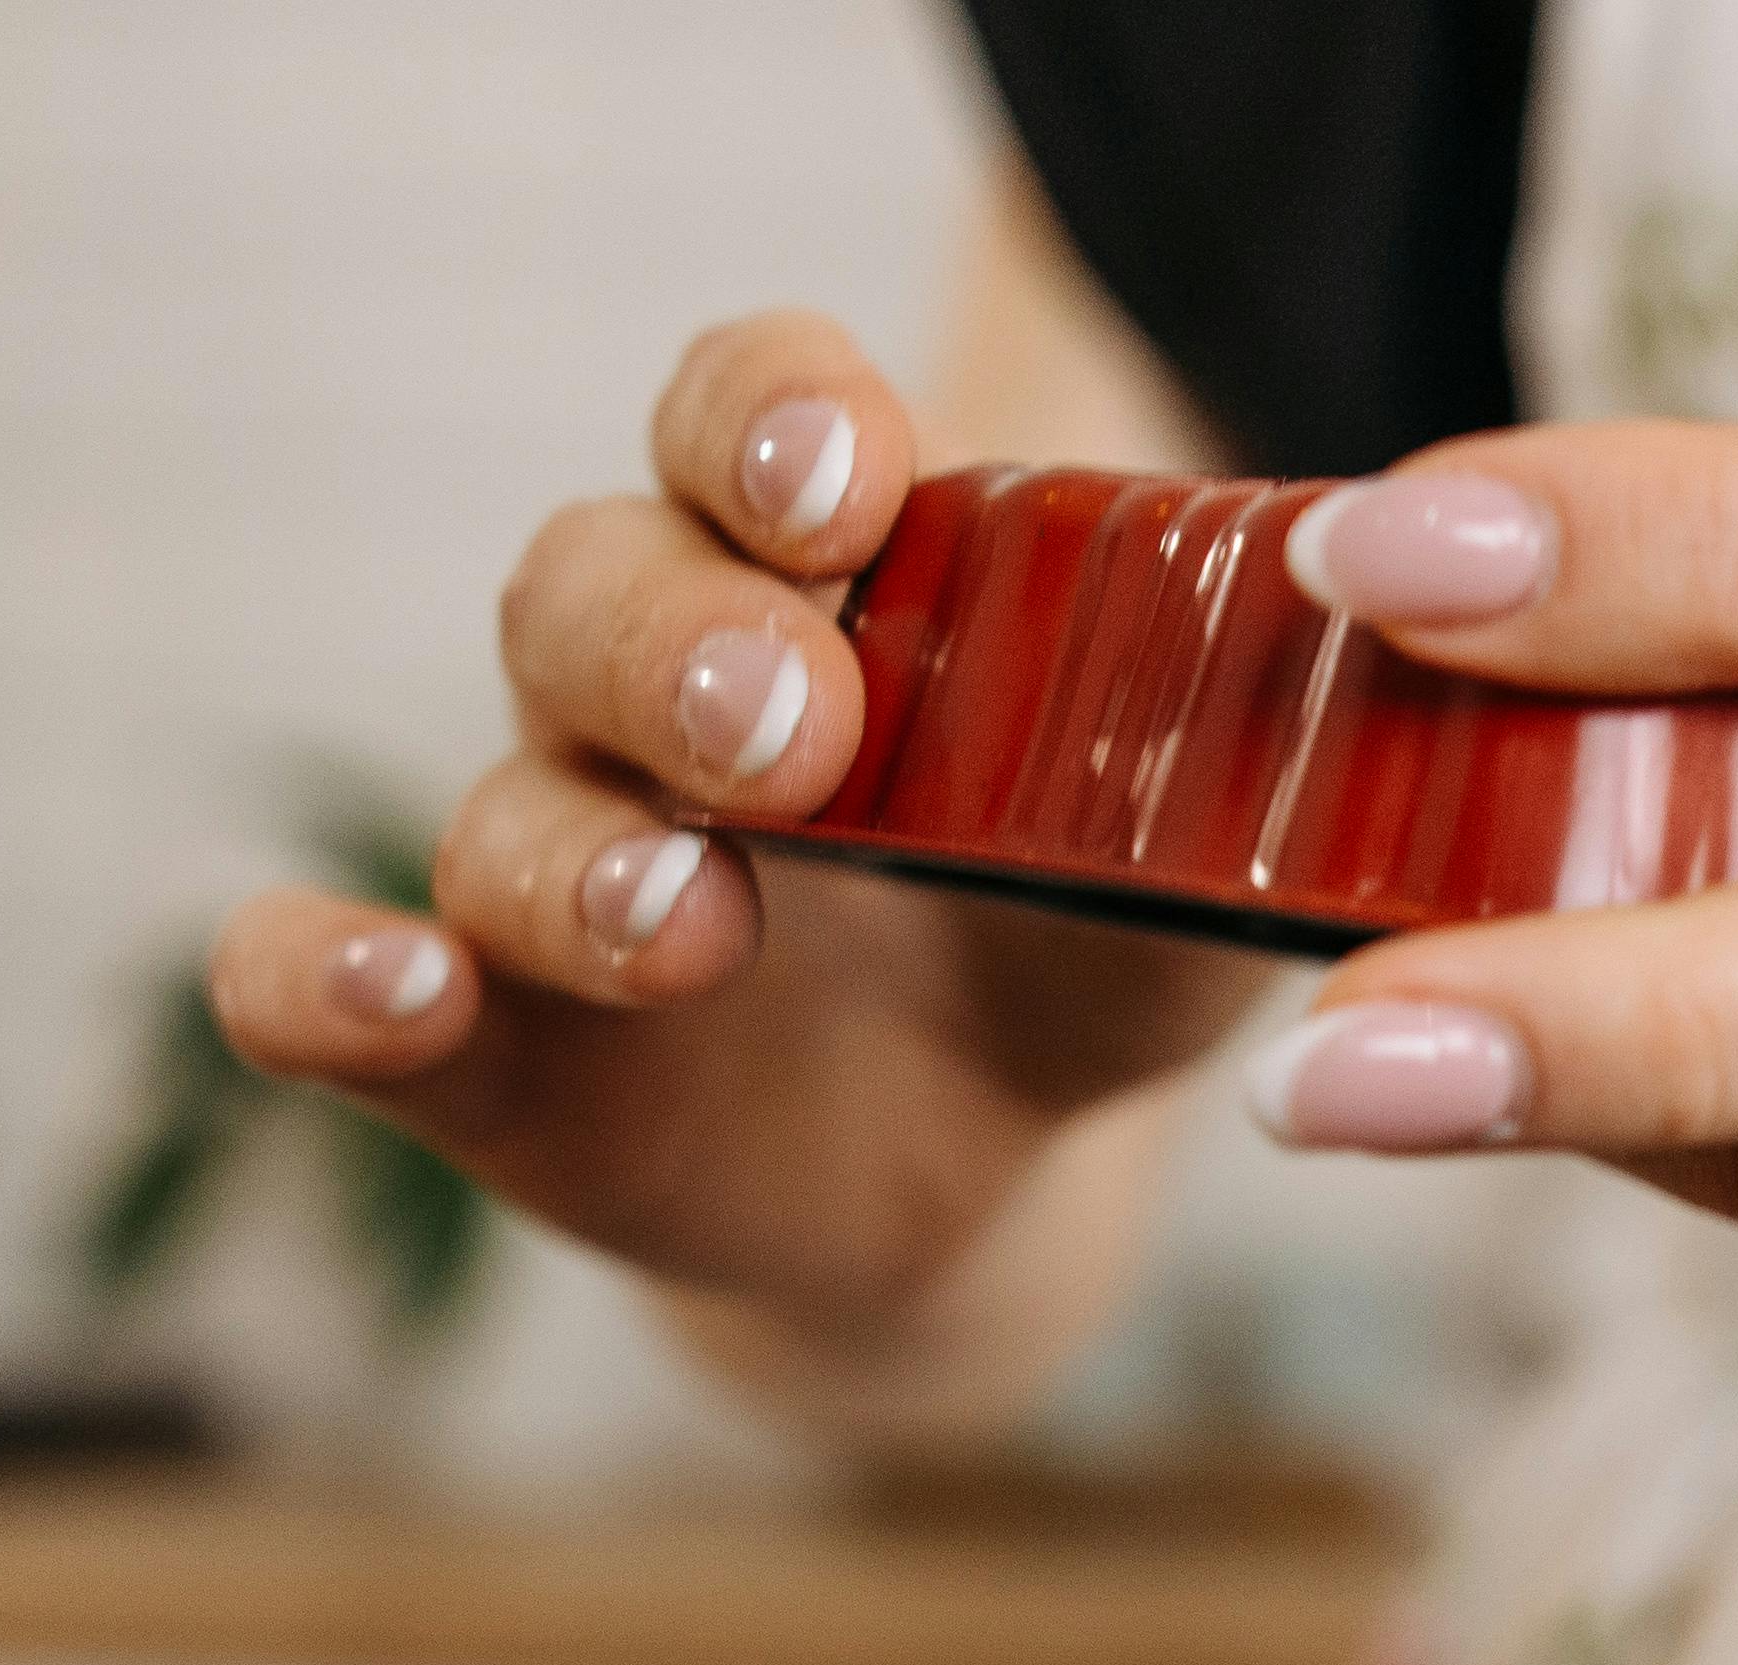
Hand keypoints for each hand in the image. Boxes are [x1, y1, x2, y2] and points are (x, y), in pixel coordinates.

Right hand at [204, 312, 1271, 1363]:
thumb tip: (1416, 675)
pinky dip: (321, 986)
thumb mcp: (1205, 860)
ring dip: (581, 847)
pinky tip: (377, 985)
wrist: (980, 1168)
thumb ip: (1268, 774)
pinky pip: (329, 1001)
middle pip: (598, 588)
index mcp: (823, 589)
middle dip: (688, 642)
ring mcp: (559, 869)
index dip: (778, 427)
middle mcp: (657, 695)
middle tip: (800, 728)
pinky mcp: (496, 1058)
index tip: (851, 482)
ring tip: (688, 908)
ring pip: (501, 801)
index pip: (757, 424)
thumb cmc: (1081, 944)